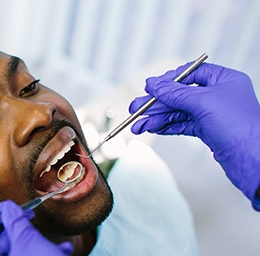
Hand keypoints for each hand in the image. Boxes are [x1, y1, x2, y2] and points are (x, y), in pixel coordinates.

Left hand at [0, 200, 72, 255]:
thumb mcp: (29, 243)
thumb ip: (16, 222)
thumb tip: (8, 208)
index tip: (8, 208)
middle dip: (16, 230)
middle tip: (28, 217)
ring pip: (17, 254)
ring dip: (36, 243)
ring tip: (52, 241)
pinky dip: (43, 254)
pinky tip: (62, 251)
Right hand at [129, 63, 259, 206]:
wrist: (254, 161)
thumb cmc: (239, 126)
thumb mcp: (203, 102)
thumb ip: (175, 93)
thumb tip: (153, 84)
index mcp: (225, 80)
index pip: (191, 73)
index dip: (169, 80)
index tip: (150, 88)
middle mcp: (219, 95)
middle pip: (180, 95)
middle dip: (156, 104)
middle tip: (136, 109)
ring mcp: (213, 114)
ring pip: (178, 112)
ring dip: (156, 118)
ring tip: (137, 126)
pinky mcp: (208, 131)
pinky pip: (181, 125)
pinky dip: (165, 127)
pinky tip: (151, 129)